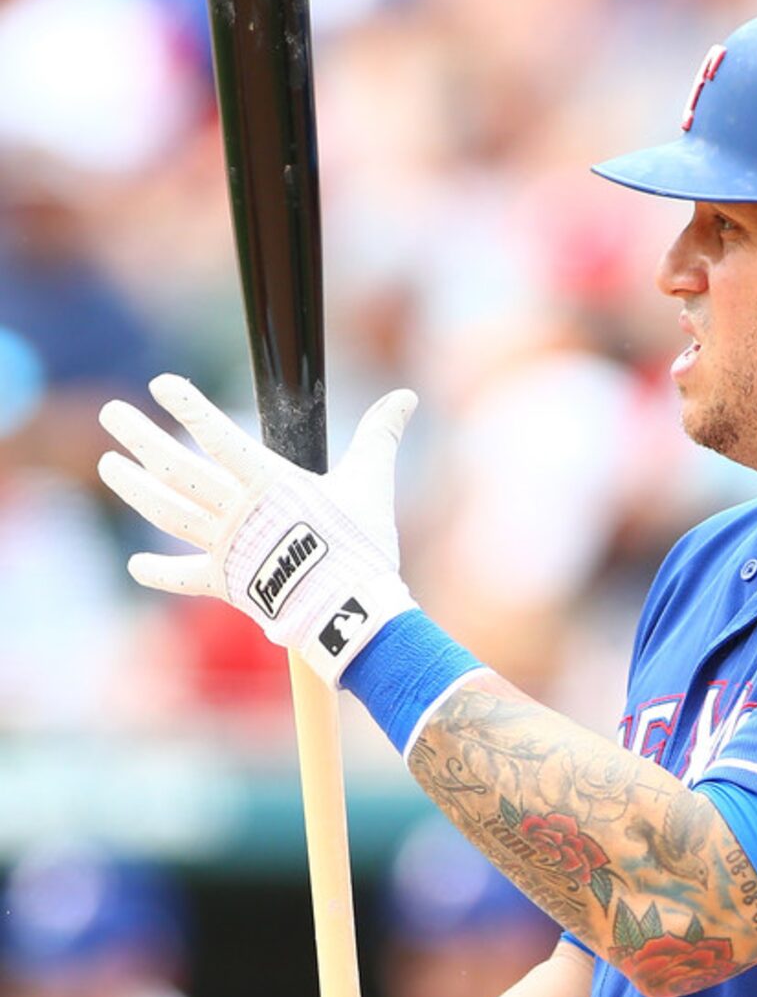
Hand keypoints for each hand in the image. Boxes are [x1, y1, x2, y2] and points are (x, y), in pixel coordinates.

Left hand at [98, 375, 417, 683]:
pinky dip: (159, 572)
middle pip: (177, 469)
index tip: (162, 385)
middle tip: (114, 413)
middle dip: (141, 437)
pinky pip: (184, 576)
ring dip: (134, 487)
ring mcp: (227, 548)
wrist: (351, 612)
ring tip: (109, 464)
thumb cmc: (363, 546)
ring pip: (167, 512)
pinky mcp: (227, 584)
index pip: (219, 436)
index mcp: (269, 482)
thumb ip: (380, 437)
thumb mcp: (370, 484)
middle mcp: (238, 512)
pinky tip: (135, 565)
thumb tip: (407, 397)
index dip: (188, 407)